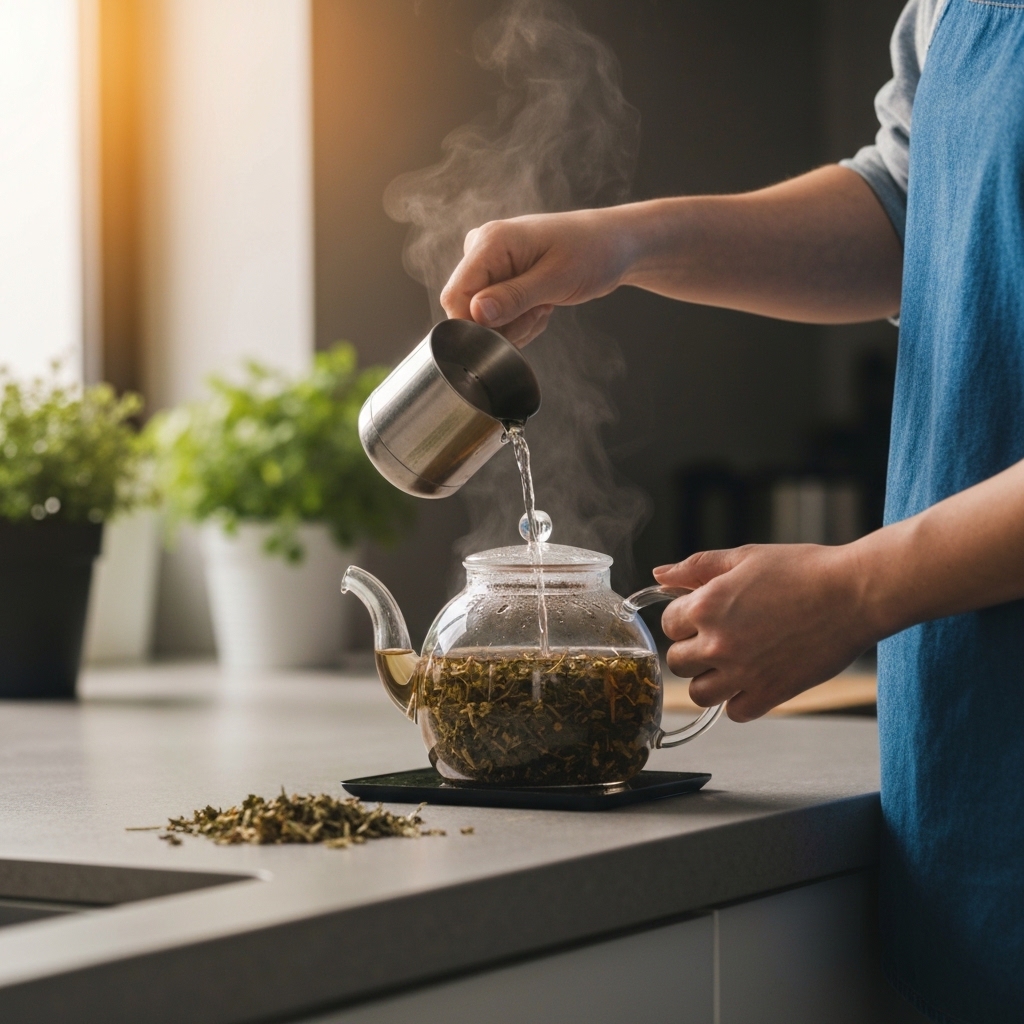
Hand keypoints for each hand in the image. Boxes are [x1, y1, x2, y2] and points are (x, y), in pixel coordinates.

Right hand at [440, 209, 629, 346]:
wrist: (613, 245)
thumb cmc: (592, 252)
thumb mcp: (557, 279)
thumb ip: (514, 298)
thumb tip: (476, 314)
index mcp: (490, 241)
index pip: (455, 296)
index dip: (476, 325)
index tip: (511, 328)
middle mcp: (482, 249)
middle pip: (468, 311)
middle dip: (503, 326)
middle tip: (540, 310)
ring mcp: (490, 264)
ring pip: (482, 318)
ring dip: (516, 325)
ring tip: (545, 304)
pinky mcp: (499, 278)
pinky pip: (496, 316)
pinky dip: (520, 321)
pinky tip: (541, 305)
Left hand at [654, 544, 875, 721]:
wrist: (853, 593)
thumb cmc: (802, 569)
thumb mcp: (744, 557)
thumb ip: (696, 567)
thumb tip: (659, 575)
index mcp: (706, 606)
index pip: (668, 625)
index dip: (684, 618)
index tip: (703, 615)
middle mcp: (718, 643)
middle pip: (677, 662)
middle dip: (691, 650)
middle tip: (716, 639)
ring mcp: (743, 673)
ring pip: (698, 694)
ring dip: (708, 680)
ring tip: (729, 665)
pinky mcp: (771, 693)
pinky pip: (735, 713)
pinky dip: (738, 702)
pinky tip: (752, 681)